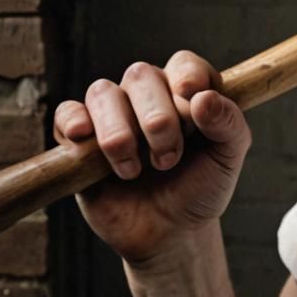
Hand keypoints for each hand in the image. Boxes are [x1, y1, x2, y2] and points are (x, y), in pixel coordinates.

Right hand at [53, 51, 251, 264]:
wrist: (170, 233)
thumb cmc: (202, 188)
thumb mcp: (228, 158)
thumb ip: (228, 124)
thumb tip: (204, 97)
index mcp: (186, 92)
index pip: (183, 63)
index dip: (187, 75)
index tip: (190, 97)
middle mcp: (148, 96)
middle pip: (141, 75)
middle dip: (157, 118)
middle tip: (169, 159)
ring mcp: (113, 115)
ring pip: (103, 92)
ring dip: (120, 131)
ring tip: (133, 169)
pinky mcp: (80, 140)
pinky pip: (68, 113)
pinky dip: (74, 121)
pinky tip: (86, 139)